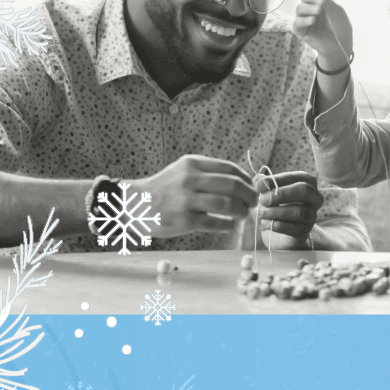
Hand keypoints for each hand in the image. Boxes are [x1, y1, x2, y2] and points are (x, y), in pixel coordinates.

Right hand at [134, 155, 258, 237]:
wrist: (135, 204)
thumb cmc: (166, 187)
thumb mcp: (184, 170)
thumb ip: (208, 173)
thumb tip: (241, 181)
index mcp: (192, 164)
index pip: (229, 168)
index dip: (246, 179)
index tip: (251, 187)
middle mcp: (190, 180)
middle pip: (232, 186)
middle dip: (249, 195)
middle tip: (253, 203)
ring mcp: (187, 201)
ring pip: (227, 205)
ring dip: (241, 211)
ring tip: (243, 214)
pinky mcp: (184, 221)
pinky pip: (215, 223)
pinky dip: (228, 224)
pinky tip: (229, 224)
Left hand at [254, 171, 323, 248]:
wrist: (275, 234)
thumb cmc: (273, 207)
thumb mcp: (266, 194)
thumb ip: (264, 185)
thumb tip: (258, 179)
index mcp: (307, 183)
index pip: (298, 177)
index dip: (278, 179)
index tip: (259, 186)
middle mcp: (314, 199)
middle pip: (304, 191)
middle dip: (281, 194)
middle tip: (262, 199)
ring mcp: (311, 216)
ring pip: (299, 212)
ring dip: (276, 212)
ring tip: (261, 213)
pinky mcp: (305, 232)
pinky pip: (295, 228)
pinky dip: (277, 225)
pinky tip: (265, 223)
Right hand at [292, 0, 352, 67]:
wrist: (339, 45)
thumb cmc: (338, 27)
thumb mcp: (337, 11)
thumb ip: (329, 1)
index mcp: (318, 0)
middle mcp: (309, 7)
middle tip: (323, 1)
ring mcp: (303, 18)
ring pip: (299, 7)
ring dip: (310, 7)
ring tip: (319, 11)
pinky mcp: (300, 31)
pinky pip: (297, 23)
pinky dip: (304, 20)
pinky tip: (313, 20)